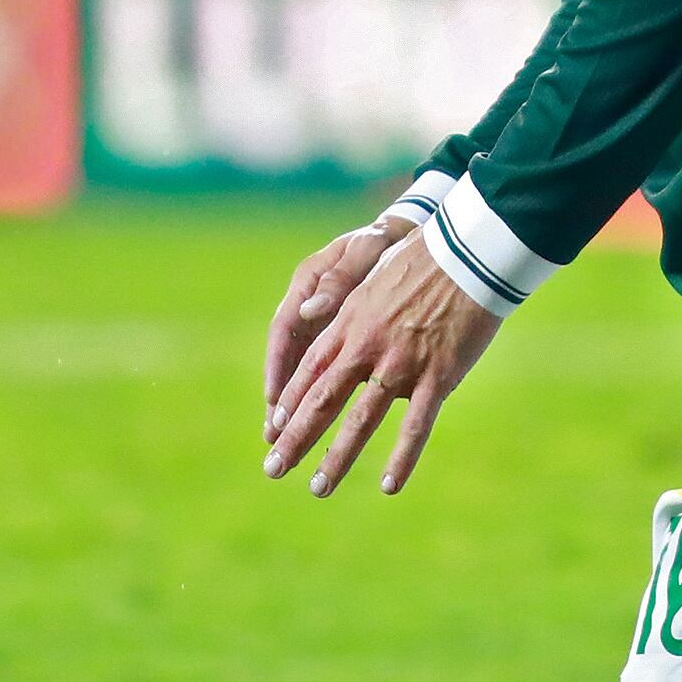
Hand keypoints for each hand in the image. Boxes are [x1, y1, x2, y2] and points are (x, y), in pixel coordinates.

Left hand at [262, 221, 501, 497]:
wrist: (468, 252)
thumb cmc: (423, 258)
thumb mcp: (372, 277)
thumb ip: (344, 305)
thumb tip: (310, 316)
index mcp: (351, 322)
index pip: (310, 370)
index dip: (291, 401)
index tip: (274, 427)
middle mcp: (367, 346)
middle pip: (322, 400)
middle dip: (295, 438)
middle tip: (273, 468)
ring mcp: (401, 363)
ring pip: (360, 420)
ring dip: (337, 458)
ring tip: (318, 488)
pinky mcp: (437, 375)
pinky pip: (415, 425)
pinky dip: (401, 458)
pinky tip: (388, 485)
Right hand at [264, 212, 407, 421]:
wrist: (409, 235)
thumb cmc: (385, 241)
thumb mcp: (365, 250)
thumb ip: (340, 278)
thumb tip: (309, 311)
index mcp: (309, 284)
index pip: (284, 331)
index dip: (277, 368)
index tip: (274, 402)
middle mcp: (312, 308)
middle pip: (292, 362)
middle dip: (282, 403)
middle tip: (273, 441)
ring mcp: (330, 324)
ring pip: (311, 373)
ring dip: (300, 409)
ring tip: (289, 446)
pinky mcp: (352, 335)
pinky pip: (337, 372)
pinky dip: (332, 400)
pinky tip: (332, 432)